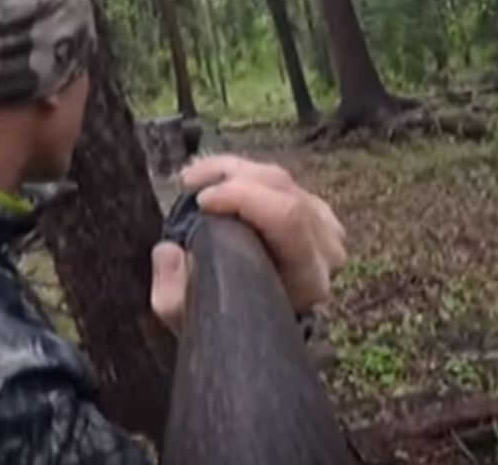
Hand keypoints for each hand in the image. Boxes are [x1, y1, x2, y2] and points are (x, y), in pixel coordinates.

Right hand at [150, 155, 347, 334]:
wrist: (256, 327)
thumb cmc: (226, 321)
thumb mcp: (188, 320)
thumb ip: (173, 295)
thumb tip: (170, 250)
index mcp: (308, 279)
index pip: (287, 216)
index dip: (240, 197)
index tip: (201, 201)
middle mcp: (327, 250)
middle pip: (281, 188)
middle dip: (230, 179)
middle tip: (190, 185)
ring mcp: (326, 227)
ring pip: (277, 177)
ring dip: (230, 172)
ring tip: (193, 181)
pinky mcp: (317, 210)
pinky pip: (277, 177)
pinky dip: (239, 171)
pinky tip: (211, 179)